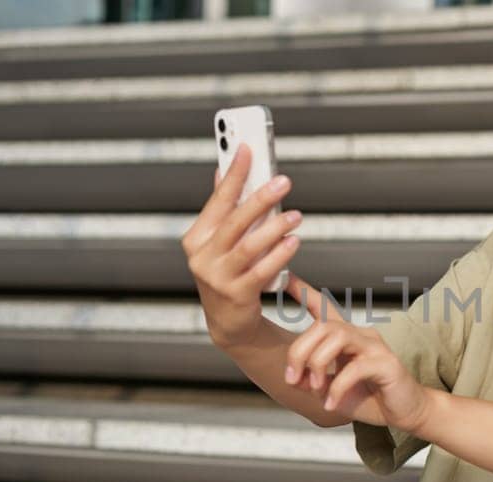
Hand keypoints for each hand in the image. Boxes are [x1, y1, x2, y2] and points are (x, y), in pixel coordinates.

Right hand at [182, 142, 302, 348]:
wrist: (228, 322)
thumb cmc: (228, 274)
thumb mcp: (219, 242)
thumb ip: (223, 210)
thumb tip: (222, 170)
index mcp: (197, 237)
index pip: (218, 200)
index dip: (233, 173)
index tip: (249, 149)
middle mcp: (202, 257)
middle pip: (234, 221)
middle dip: (259, 198)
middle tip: (284, 181)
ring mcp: (217, 278)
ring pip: (249, 246)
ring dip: (274, 228)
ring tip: (296, 216)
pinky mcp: (236, 295)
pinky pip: (261, 271)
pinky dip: (279, 255)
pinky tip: (294, 242)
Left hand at [283, 273, 434, 432]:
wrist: (405, 413)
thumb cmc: (370, 398)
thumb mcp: (330, 390)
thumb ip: (310, 381)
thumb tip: (293, 377)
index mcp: (346, 338)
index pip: (323, 307)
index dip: (303, 291)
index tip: (283, 277)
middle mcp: (361, 335)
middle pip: (323, 325)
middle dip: (299, 351)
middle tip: (292, 378)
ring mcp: (375, 347)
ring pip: (337, 337)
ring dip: (317, 364)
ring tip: (315, 389)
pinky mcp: (386, 364)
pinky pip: (354, 368)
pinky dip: (337, 388)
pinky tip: (331, 403)